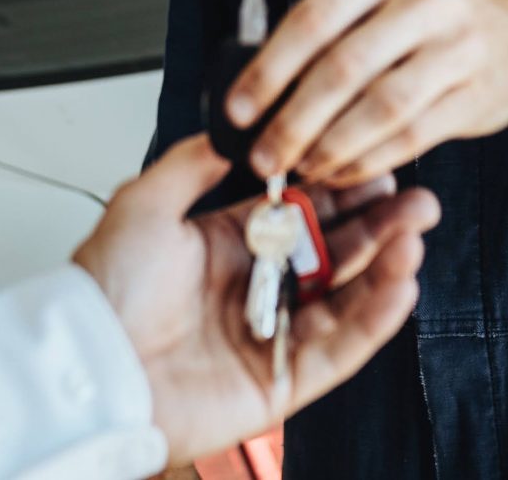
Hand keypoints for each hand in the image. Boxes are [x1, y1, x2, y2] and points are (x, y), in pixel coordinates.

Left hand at [73, 135, 439, 463]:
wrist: (89, 364)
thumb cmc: (104, 291)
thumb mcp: (145, 202)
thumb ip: (194, 161)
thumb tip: (232, 125)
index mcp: (226, 247)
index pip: (302, 215)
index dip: (343, 193)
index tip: (377, 167)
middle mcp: (255, 289)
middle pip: (335, 254)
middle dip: (379, 224)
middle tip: (417, 200)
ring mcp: (272, 336)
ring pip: (347, 299)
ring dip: (386, 265)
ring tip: (414, 233)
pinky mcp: (282, 382)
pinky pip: (341, 349)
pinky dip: (376, 317)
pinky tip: (400, 283)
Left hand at [226, 0, 507, 188]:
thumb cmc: (426, 17)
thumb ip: (327, 31)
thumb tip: (255, 91)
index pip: (312, 19)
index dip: (269, 70)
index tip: (237, 111)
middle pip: (343, 68)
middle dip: (294, 121)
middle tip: (263, 159)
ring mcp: (458, 45)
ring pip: (380, 108)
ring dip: (331, 148)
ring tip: (300, 170)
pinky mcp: (477, 93)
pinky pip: (412, 137)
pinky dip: (369, 161)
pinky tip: (341, 173)